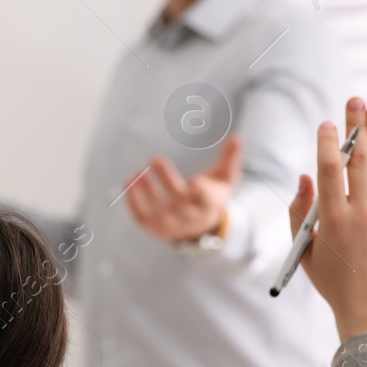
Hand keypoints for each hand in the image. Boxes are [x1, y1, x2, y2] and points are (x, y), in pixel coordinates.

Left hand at [124, 135, 242, 242]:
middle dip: (167, 179)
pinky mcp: (155, 228)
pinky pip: (142, 217)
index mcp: (209, 203)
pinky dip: (133, 202)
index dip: (202, 191)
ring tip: (137, 173)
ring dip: (146, 191)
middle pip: (178, 199)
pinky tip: (129, 183)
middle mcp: (190, 216)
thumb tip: (238, 138)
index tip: (196, 181)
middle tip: (155, 159)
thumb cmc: (213, 195)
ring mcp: (172, 225)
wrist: (200, 228)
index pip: (207, 199)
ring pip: (157, 210)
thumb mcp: (225, 179)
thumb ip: (230, 159)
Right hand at [287, 98, 366, 340]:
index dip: (328, 142)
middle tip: (356, 101)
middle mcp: (362, 213)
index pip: (329, 168)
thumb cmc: (333, 282)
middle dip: (356, 127)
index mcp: (332, 220)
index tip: (327, 123)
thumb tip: (305, 177)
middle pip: (358, 160)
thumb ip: (299, 213)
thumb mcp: (305, 251)